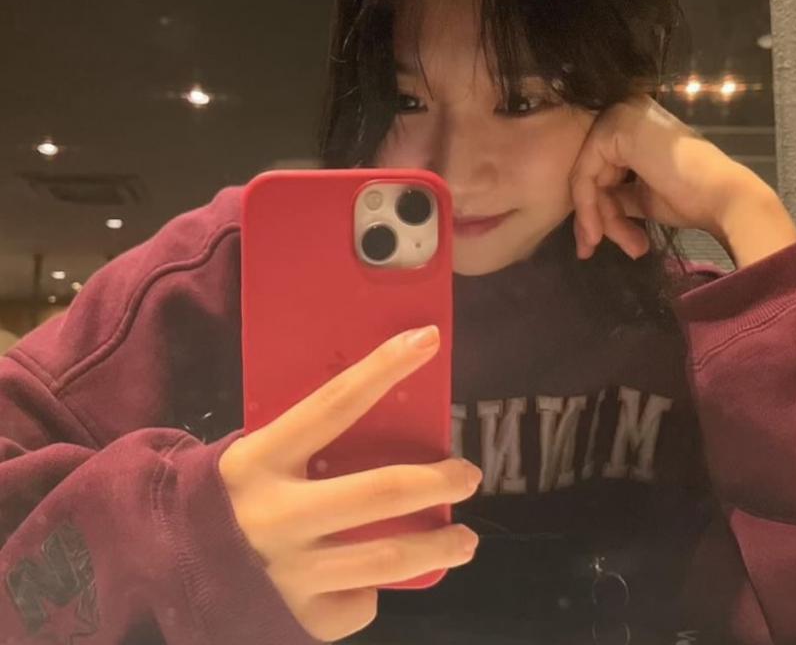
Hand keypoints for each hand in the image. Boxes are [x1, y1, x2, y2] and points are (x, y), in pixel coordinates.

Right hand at [218, 326, 481, 642]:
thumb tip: (380, 418)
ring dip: (441, 547)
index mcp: (261, 459)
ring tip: (465, 540)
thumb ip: (304, 446)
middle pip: (382, 491)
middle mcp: (277, 514)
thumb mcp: (254, 458)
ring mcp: (290, 571)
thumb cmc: (227, 498)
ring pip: (390, 559)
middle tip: (469, 475)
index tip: (428, 339)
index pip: (335, 402)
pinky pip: (359, 601)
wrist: (166, 569)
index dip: (384, 367)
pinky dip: (374, 590)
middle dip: (439, 481)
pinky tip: (374, 580)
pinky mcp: (299, 617)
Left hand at [568, 95, 770, 259]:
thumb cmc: (690, 198)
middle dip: (592, 215)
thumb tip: (588, 214)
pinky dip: (588, 205)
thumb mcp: (640, 197)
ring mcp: (618, 115)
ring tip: (606, 244)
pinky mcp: (613, 128)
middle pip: (590, 172)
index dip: (594, 209)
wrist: (721, 198)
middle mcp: (623, 112)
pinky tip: (597, 231)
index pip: (598, 168)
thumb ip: (614, 195)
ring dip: (594, 216)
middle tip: (591, 248)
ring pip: (584, 175)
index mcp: (632, 125)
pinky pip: (584, 173)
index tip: (591, 243)